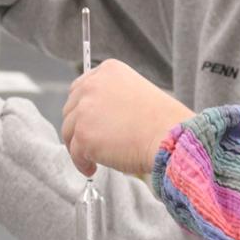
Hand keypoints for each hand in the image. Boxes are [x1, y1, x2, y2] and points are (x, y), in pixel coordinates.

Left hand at [62, 59, 194, 177]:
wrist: (171, 138)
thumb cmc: (163, 121)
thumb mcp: (137, 93)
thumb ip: (113, 98)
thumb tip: (96, 117)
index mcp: (108, 71)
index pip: (80, 88)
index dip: (83, 108)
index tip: (89, 121)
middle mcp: (92, 86)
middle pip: (70, 109)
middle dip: (78, 127)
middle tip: (91, 142)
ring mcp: (85, 111)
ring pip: (69, 132)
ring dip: (78, 146)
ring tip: (93, 158)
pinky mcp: (83, 136)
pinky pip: (75, 153)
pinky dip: (82, 163)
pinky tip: (92, 168)